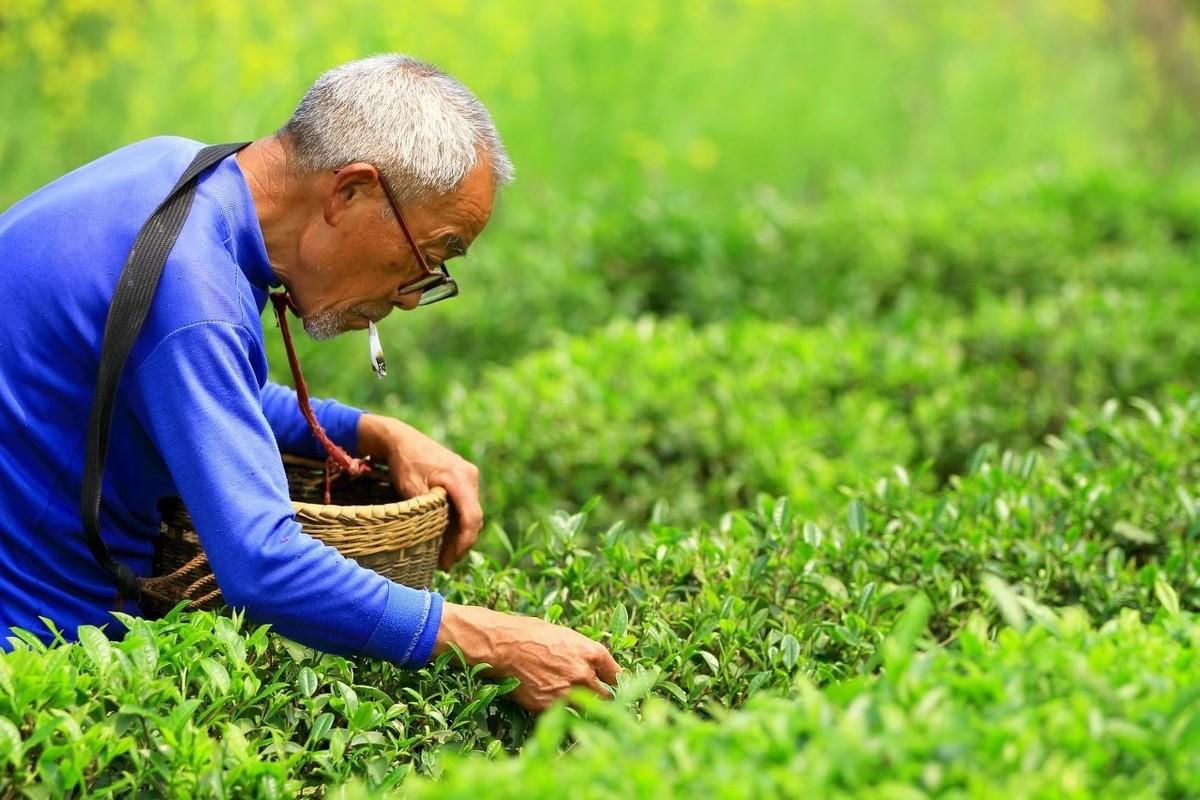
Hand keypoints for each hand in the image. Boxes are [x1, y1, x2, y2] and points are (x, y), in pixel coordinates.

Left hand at [357, 413, 482, 569]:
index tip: (449, 561)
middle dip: (461, 543)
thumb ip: (428, 512)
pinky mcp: (463, 478)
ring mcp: (469, 476)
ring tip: (443, 555)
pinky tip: (444, 536)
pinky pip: (465, 504)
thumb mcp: (412, 489)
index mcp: (460, 478)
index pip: (471, 517)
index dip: (463, 543)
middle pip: (473, 517)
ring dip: (459, 534)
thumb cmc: (404, 463)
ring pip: (470, 513)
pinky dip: (456, 522)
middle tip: (444, 564)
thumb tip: (435, 540)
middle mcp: (470, 476)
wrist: (400, 439)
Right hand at [434, 603, 621, 713]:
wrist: (504, 646)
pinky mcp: (550, 707)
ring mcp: (567, 692)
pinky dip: (563, 714)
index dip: (615, 682)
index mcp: (592, 652)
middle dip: (602, 699)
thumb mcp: (567, 636)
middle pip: (607, 698)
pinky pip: (565, 716)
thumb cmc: (533, 635)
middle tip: (597, 700)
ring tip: (576, 706)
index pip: (617, 675)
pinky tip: (556, 706)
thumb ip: (585, 654)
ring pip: (587, 711)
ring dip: (584, 709)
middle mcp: (584, 674)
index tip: (613, 686)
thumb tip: (597, 668)